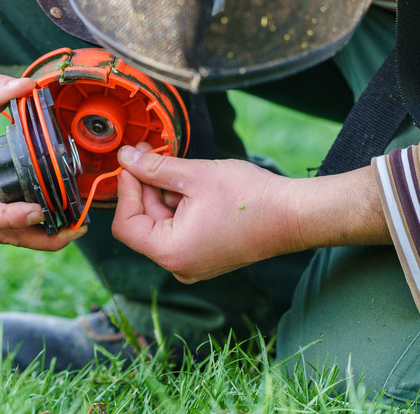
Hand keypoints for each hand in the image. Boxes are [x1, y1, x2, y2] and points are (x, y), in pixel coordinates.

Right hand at [0, 51, 85, 250]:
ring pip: (7, 237)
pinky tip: (63, 221)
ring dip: (41, 237)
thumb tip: (29, 84)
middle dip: (38, 237)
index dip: (9, 218)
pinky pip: (9, 231)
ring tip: (76, 228)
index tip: (38, 211)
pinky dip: (34, 228)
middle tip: (75, 229)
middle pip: (0, 234)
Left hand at [112, 144, 388, 283]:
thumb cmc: (251, 198)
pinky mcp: (205, 255)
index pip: (125, 223)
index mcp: (171, 253)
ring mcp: (193, 263)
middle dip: (145, 187)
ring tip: (177, 167)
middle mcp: (178, 266)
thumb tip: (124, 157)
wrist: (295, 215)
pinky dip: (179, 205)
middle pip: (142, 223)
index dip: (125, 189)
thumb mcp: (194, 176)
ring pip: (161, 223)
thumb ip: (154, 167)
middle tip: (149, 153)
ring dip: (163, 193)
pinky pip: (179, 229)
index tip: (130, 162)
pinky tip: (192, 185)